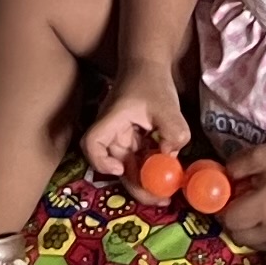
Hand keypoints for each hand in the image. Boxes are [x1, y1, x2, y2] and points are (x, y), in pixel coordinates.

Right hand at [83, 69, 193, 184]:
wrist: (148, 65)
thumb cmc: (151, 81)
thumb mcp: (166, 105)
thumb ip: (173, 130)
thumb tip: (172, 155)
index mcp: (111, 121)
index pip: (92, 144)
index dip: (101, 161)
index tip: (120, 168)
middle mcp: (112, 134)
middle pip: (114, 166)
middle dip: (136, 186)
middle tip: (160, 199)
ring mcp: (122, 139)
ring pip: (129, 167)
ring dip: (146, 182)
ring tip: (167, 194)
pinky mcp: (133, 141)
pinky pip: (139, 161)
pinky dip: (152, 171)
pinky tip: (169, 175)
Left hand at [217, 139, 265, 250]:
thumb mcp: (261, 155)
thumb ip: (235, 167)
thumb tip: (222, 179)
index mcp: (265, 207)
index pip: (229, 219)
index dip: (222, 207)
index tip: (225, 196)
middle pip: (236, 235)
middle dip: (231, 220)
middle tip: (237, 202)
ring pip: (249, 243)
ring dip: (244, 229)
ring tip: (253, 209)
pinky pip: (263, 245)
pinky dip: (258, 234)